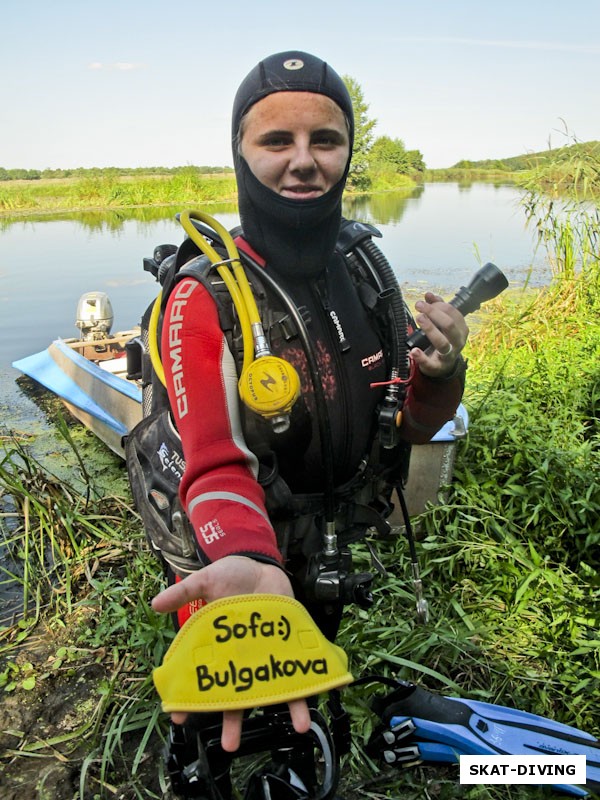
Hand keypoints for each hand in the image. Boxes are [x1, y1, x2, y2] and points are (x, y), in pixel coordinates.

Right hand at [152, 555, 311, 750]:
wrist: (263, 566)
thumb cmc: (232, 575)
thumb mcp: (206, 580)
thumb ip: (184, 591)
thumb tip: (155, 604)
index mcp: (216, 648)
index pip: (200, 679)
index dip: (189, 699)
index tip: (178, 717)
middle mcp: (241, 659)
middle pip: (235, 695)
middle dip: (232, 721)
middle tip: (230, 744)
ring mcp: (265, 655)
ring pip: (272, 688)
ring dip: (286, 707)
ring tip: (298, 727)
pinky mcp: (286, 647)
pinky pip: (299, 669)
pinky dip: (311, 682)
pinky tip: (322, 694)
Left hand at [410, 292, 468, 377]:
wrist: (443, 366)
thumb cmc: (444, 340)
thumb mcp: (443, 323)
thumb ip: (437, 308)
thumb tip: (429, 295)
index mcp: (461, 329)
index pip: (453, 313)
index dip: (439, 305)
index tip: (425, 302)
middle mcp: (457, 342)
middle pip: (449, 325)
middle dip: (434, 313)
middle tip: (419, 306)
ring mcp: (448, 355)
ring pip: (442, 342)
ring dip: (430, 329)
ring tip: (419, 318)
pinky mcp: (437, 367)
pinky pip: (430, 363)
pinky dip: (421, 357)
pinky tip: (414, 351)